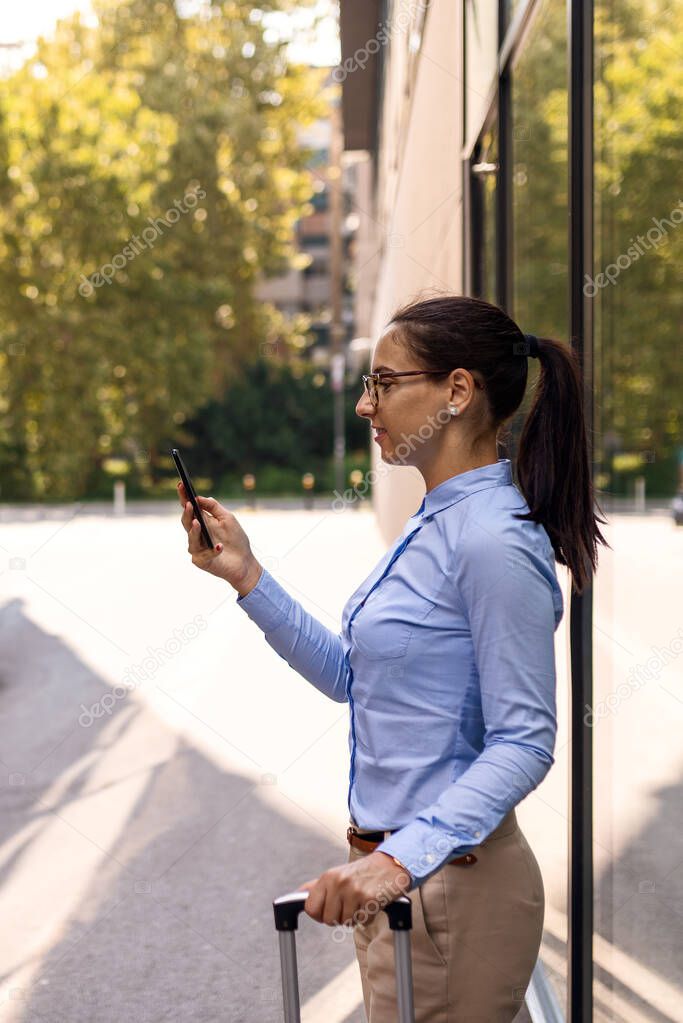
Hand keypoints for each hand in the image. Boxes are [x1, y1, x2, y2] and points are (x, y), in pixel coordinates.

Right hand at [177, 481, 261, 592]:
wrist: (245, 562)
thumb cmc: (236, 539)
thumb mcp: (227, 518)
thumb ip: (214, 507)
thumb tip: (199, 497)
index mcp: (202, 522)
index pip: (189, 508)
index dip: (184, 497)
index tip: (181, 485)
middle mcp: (196, 535)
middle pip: (186, 522)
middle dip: (187, 513)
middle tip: (189, 504)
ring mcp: (197, 549)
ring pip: (191, 539)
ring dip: (194, 531)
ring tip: (197, 523)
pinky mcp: (201, 562)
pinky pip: (204, 555)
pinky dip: (213, 550)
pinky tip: (220, 547)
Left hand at [296, 852, 412, 927]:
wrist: (390, 864)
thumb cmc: (361, 873)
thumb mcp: (337, 874)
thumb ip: (317, 886)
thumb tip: (295, 896)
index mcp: (328, 877)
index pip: (310, 908)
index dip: (319, 914)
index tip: (329, 910)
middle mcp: (339, 882)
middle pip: (328, 920)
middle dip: (340, 917)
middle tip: (350, 904)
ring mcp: (354, 891)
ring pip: (346, 922)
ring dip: (355, 917)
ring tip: (361, 902)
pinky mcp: (370, 899)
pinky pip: (363, 922)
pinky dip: (368, 917)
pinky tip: (371, 903)